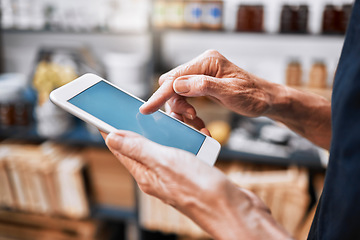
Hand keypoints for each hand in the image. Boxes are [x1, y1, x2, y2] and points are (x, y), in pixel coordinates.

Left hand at [101, 130, 290, 239]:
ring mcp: (175, 173)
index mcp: (145, 173)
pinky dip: (190, 138)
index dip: (110, 129)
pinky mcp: (191, 171)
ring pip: (167, 144)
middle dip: (149, 125)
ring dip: (174, 130)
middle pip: (144, 143)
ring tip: (185, 121)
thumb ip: (138, 149)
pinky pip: (185, 148)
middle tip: (155, 111)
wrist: (234, 208)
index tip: (103, 114)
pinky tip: (199, 135)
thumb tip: (111, 137)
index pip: (120, 148)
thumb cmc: (200, 189)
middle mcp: (157, 174)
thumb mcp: (164, 162)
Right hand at [140, 50, 275, 119]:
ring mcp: (202, 75)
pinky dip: (190, 113)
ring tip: (198, 124)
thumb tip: (177, 85)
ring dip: (183, 112)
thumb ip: (203, 86)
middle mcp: (202, 65)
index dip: (161, 95)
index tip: (147, 109)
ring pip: (178, 94)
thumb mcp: (230, 92)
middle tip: (189, 119)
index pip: (176, 78)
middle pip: (173, 86)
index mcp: (208, 62)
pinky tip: (199, 123)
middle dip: (176, 106)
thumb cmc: (253, 96)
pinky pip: (187, 99)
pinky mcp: (203, 85)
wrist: (266, 100)